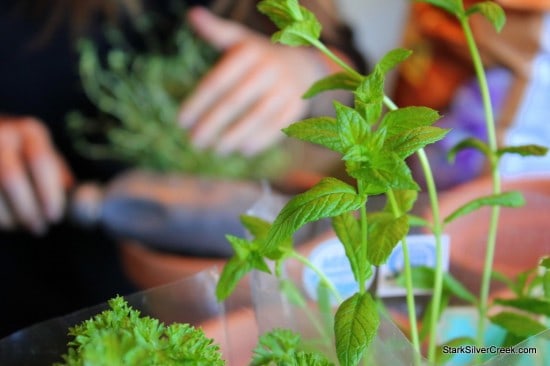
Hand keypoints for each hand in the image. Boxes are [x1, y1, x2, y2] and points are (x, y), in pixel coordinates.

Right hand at [0, 116, 72, 233]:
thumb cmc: (23, 151)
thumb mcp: (44, 154)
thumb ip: (59, 177)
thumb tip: (78, 202)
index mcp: (30, 131)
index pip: (41, 162)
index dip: (48, 194)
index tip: (54, 217)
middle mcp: (3, 135)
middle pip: (11, 179)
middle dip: (26, 210)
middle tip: (39, 228)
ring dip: (8, 217)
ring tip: (20, 225)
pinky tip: (6, 220)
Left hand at [179, 7, 327, 155]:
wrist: (305, 66)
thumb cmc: (261, 55)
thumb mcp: (241, 39)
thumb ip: (216, 31)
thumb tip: (192, 14)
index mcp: (250, 52)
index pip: (217, 81)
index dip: (198, 103)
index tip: (181, 121)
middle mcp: (269, 69)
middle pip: (234, 102)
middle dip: (212, 124)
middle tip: (193, 141)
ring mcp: (285, 89)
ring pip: (255, 117)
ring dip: (233, 137)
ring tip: (215, 150)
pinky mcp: (296, 107)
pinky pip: (275, 128)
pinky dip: (258, 141)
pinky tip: (241, 150)